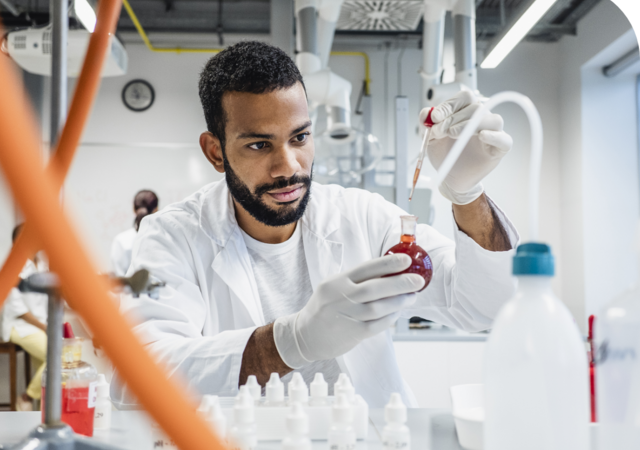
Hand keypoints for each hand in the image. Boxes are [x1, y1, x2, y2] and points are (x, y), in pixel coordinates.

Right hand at [273, 254, 423, 367]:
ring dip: (399, 301)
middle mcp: (341, 297)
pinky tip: (398, 312)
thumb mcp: (333, 287)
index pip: (365, 269)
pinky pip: (377, 325)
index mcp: (336, 282)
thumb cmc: (325, 308)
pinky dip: (390, 318)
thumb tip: (389, 273)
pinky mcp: (353, 333)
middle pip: (374, 288)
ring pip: (378, 308)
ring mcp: (347, 316)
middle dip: (400, 283)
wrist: (306, 335)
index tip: (406, 260)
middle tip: (418, 280)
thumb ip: (356, 281)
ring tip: (412, 296)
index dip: (387, 263)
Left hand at [419, 91, 512, 204]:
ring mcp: (493, 133)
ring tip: (452, 134)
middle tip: (438, 132)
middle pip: (476, 108)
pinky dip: (494, 136)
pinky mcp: (499, 149)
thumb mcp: (431, 138)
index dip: (449, 105)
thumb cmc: (445, 154)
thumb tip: (426, 113)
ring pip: (493, 120)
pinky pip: (504, 139)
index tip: (435, 117)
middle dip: (453, 119)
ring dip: (470, 124)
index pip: (464, 98)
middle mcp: (482, 119)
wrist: (449, 176)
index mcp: (467, 112)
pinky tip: (481, 136)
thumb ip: (428, 123)